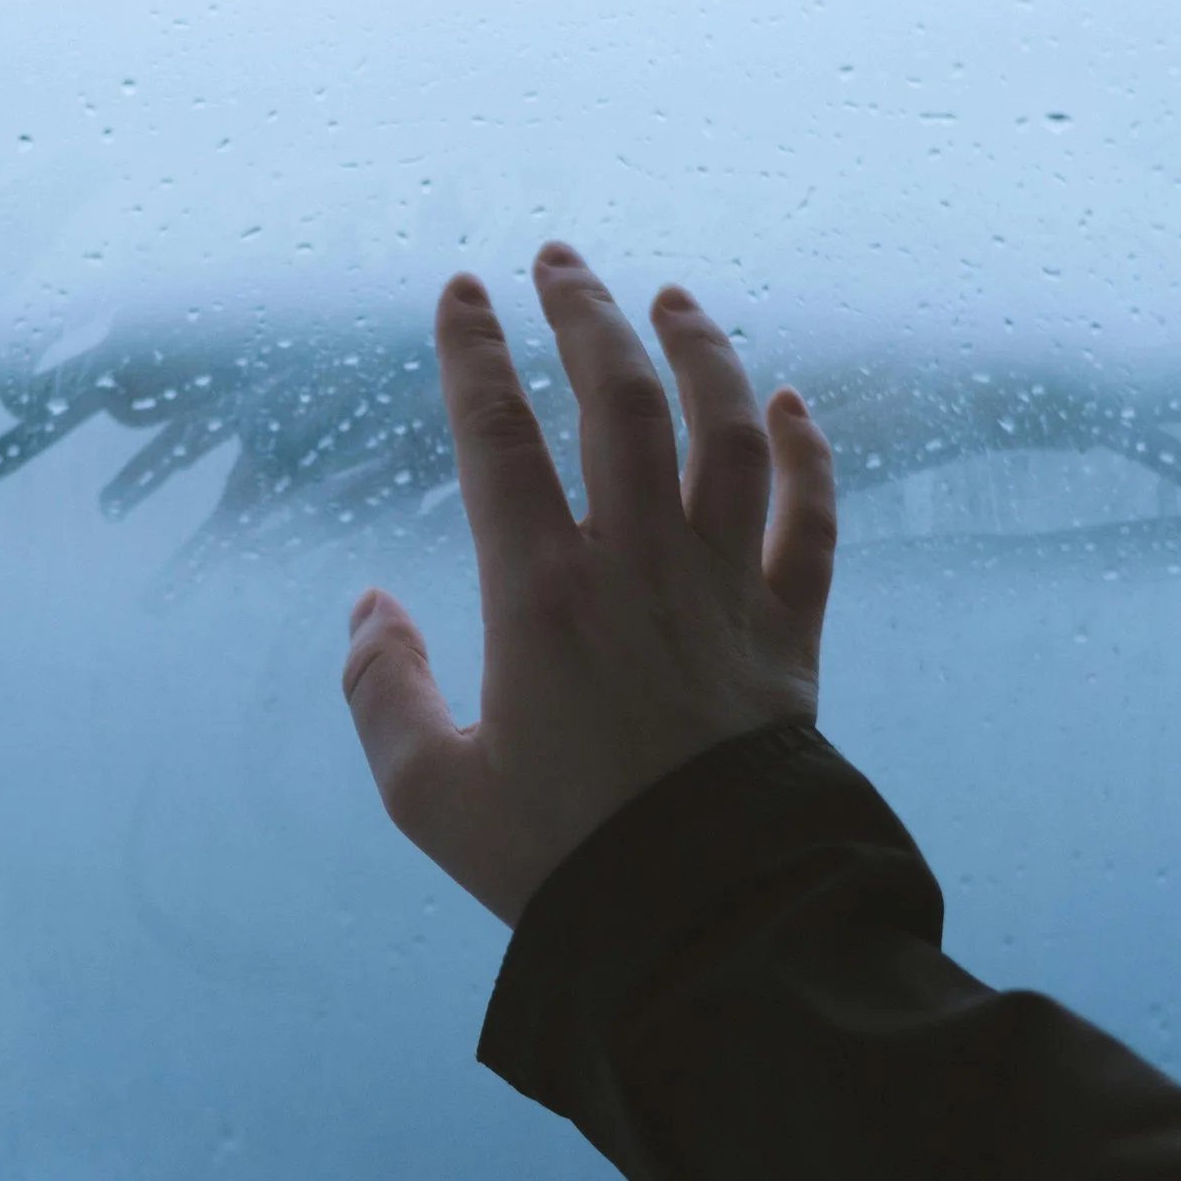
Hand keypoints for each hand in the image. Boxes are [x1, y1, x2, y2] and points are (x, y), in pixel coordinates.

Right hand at [341, 242, 839, 925]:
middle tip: (561, 259)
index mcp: (539, 596)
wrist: (703, 921)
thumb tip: (371, 608)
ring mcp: (722, 593)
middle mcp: (636, 568)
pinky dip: (807, 456)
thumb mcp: (430, 795)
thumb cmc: (560, 861)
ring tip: (671, 300)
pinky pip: (808, 523)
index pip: (497, 437)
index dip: (473, 352)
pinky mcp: (787, 635)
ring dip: (701, 353)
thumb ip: (384, 691)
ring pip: (725, 436)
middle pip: (620, 402)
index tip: (459, 291)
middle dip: (586, 314)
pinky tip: (790, 406)